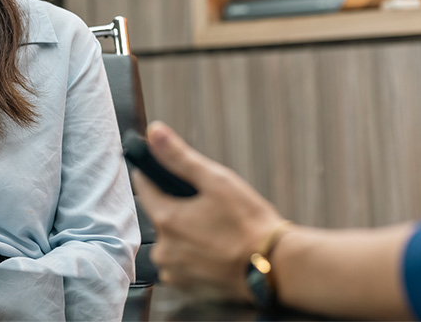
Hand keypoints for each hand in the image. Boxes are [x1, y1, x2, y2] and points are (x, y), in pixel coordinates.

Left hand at [132, 121, 284, 299]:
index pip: (144, 187)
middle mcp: (164, 249)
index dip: (155, 173)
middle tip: (208, 203)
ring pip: (171, 239)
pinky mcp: (187, 288)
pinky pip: (181, 261)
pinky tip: (216, 247)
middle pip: (160, 214)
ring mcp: (175, 272)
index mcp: (166, 219)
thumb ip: (179, 156)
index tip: (168, 169)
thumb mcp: (215, 180)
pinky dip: (194, 252)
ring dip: (186, 230)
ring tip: (216, 227)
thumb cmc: (248, 222)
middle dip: (178, 204)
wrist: (276, 268)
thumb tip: (154, 132)